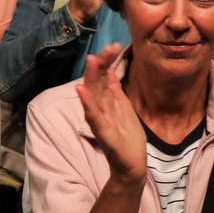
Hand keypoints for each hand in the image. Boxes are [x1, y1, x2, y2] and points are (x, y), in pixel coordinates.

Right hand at [76, 44, 146, 183]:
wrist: (132, 166)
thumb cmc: (127, 139)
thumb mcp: (124, 109)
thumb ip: (115, 91)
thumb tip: (110, 70)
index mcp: (106, 102)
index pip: (103, 77)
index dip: (107, 62)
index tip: (114, 46)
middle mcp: (99, 108)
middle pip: (97, 81)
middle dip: (101, 64)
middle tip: (107, 48)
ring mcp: (99, 119)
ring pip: (92, 94)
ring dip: (91, 77)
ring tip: (91, 60)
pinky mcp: (102, 133)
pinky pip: (93, 116)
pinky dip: (87, 103)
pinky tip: (81, 90)